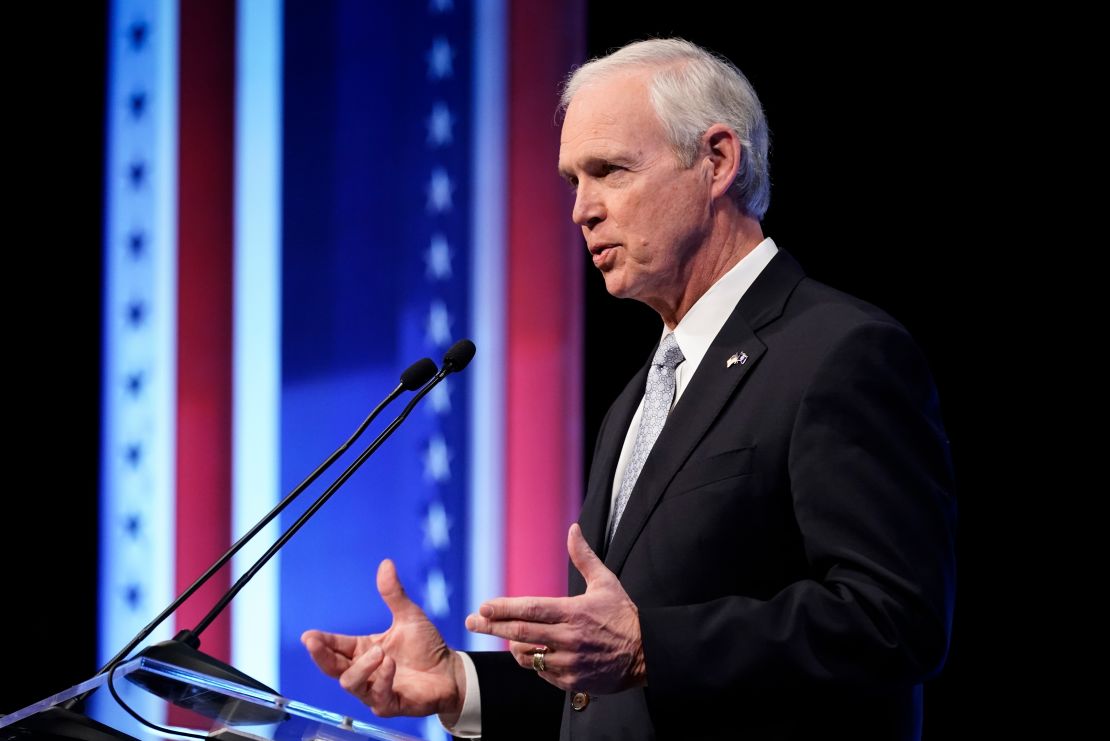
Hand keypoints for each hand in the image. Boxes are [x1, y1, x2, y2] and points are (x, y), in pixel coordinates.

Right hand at [301, 559, 466, 722]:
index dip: (321, 642)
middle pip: (332, 668)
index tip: (308, 635)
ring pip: (350, 683)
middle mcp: (365, 671)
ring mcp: (374, 690)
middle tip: (314, 643)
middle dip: (321, 656)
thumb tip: (386, 563)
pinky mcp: (389, 704)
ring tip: (379, 652)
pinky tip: (389, 664)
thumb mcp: (409, 616)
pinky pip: (377, 696)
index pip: (335, 646)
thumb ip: (393, 594)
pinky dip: (381, 679)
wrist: (451, 671)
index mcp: (363, 650)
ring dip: (361, 667)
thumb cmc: (426, 646)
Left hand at [465, 523, 645, 693]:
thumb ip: (584, 557)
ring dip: (513, 646)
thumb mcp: (606, 582)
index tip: (483, 606)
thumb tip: (573, 529)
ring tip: (506, 638)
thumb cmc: (623, 616)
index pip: (530, 609)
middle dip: (491, 627)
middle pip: (520, 633)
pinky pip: (542, 673)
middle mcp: (568, 638)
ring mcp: (569, 662)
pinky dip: (534, 662)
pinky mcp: (572, 681)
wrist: (647, 654)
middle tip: (470, 622)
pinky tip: (534, 654)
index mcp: (574, 612)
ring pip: (527, 656)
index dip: (503, 608)